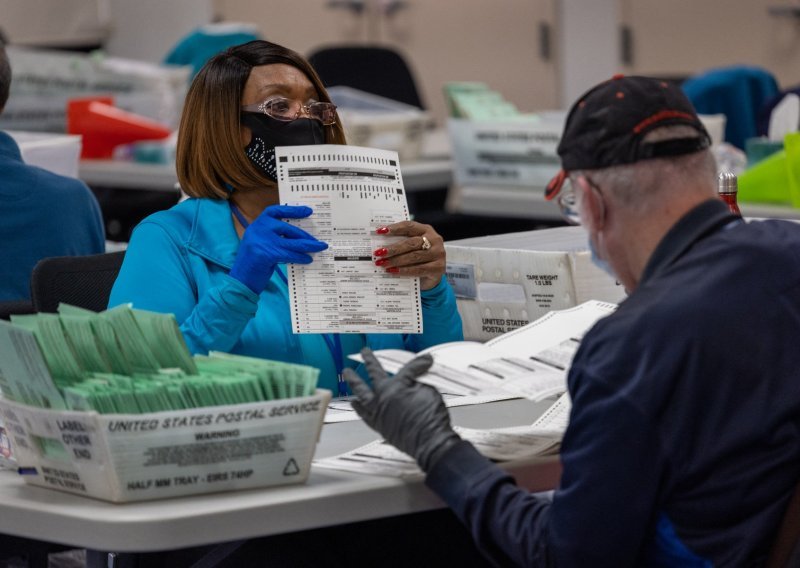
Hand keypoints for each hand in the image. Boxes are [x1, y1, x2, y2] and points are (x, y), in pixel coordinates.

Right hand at [230, 204, 327, 292]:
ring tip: (320, 247)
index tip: (308, 211)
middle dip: (304, 235)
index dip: (292, 210)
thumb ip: (275, 238)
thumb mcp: (262, 246)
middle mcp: (257, 229)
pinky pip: (289, 254)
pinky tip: (308, 259)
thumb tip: (299, 237)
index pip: (275, 211)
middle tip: (317, 241)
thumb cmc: (253, 265)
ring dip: (308, 245)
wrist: (240, 282)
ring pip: (291, 241)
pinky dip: (300, 257)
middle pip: (287, 227)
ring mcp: (260, 241)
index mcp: (256, 225)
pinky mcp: (265, 254)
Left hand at [344, 348, 460, 470]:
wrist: (429, 442)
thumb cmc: (430, 420)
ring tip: (347, 374)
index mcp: (397, 386)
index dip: (417, 364)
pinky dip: (358, 407)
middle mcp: (383, 397)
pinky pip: (363, 414)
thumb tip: (416, 378)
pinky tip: (355, 403)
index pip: (406, 369)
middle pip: (374, 373)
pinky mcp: (377, 425)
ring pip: (361, 392)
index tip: (424, 361)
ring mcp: (378, 411)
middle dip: (370, 361)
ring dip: (354, 381)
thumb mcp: (430, 392)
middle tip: (365, 353)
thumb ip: (419, 381)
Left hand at [373, 221, 444, 289]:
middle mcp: (434, 239)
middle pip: (411, 242)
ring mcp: (438, 253)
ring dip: (396, 260)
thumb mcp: (411, 248)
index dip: (394, 228)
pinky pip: (419, 269)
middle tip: (378, 253)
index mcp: (426, 230)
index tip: (379, 231)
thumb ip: (400, 243)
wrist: (431, 277)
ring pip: (414, 256)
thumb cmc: (418, 259)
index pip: (409, 226)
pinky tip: (393, 271)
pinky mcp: (439, 267)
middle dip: (393, 248)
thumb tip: (379, 245)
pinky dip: (404, 270)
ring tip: (383, 264)